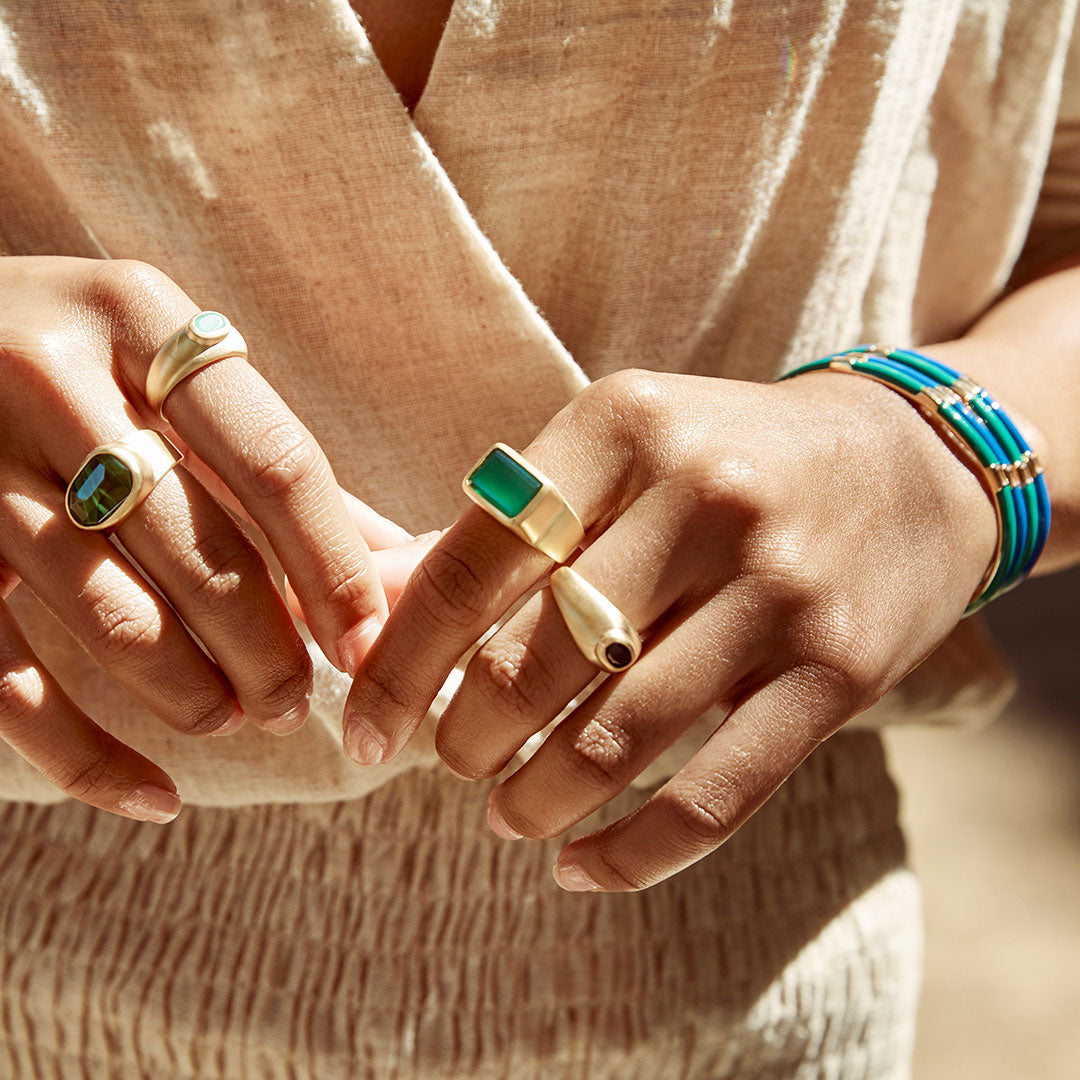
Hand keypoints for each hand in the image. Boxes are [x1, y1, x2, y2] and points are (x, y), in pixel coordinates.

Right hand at [0, 256, 388, 819]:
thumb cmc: (71, 366)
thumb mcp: (161, 371)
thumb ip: (266, 461)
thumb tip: (396, 566)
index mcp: (140, 320)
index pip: (276, 465)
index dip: (335, 572)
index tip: (370, 646)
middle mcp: (52, 379)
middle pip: (203, 552)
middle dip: (270, 651)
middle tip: (295, 699)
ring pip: (117, 619)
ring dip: (196, 694)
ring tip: (234, 714)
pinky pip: (11, 681)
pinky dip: (90, 758)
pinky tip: (154, 794)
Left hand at [343, 366, 996, 889]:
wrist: (911, 464)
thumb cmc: (727, 459)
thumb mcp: (621, 451)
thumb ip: (507, 527)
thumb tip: (376, 615)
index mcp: (623, 424)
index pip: (475, 560)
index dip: (400, 661)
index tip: (367, 729)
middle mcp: (702, 494)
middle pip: (537, 660)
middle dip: (466, 740)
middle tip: (453, 762)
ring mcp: (779, 585)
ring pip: (618, 739)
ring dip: (536, 801)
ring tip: (508, 812)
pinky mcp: (839, 669)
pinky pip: (716, 795)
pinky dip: (633, 853)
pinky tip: (581, 868)